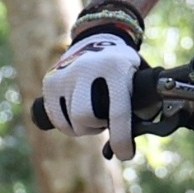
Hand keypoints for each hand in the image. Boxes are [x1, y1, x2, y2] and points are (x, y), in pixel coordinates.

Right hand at [41, 33, 141, 159]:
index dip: (122, 140)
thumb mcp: (139, 78)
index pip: (118, 113)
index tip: (126, 154)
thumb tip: (128, 145)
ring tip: (92, 114)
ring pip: (71, 122)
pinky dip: (68, 125)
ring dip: (84, 127)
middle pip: (86, 118)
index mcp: (115, 68)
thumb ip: (142, 107)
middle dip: (96, 127)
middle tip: (103, 121)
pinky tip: (76, 115)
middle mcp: (87, 68)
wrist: (98, 38)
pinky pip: (56, 119)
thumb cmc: (124, 68)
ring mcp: (65, 73)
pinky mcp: (50, 81)